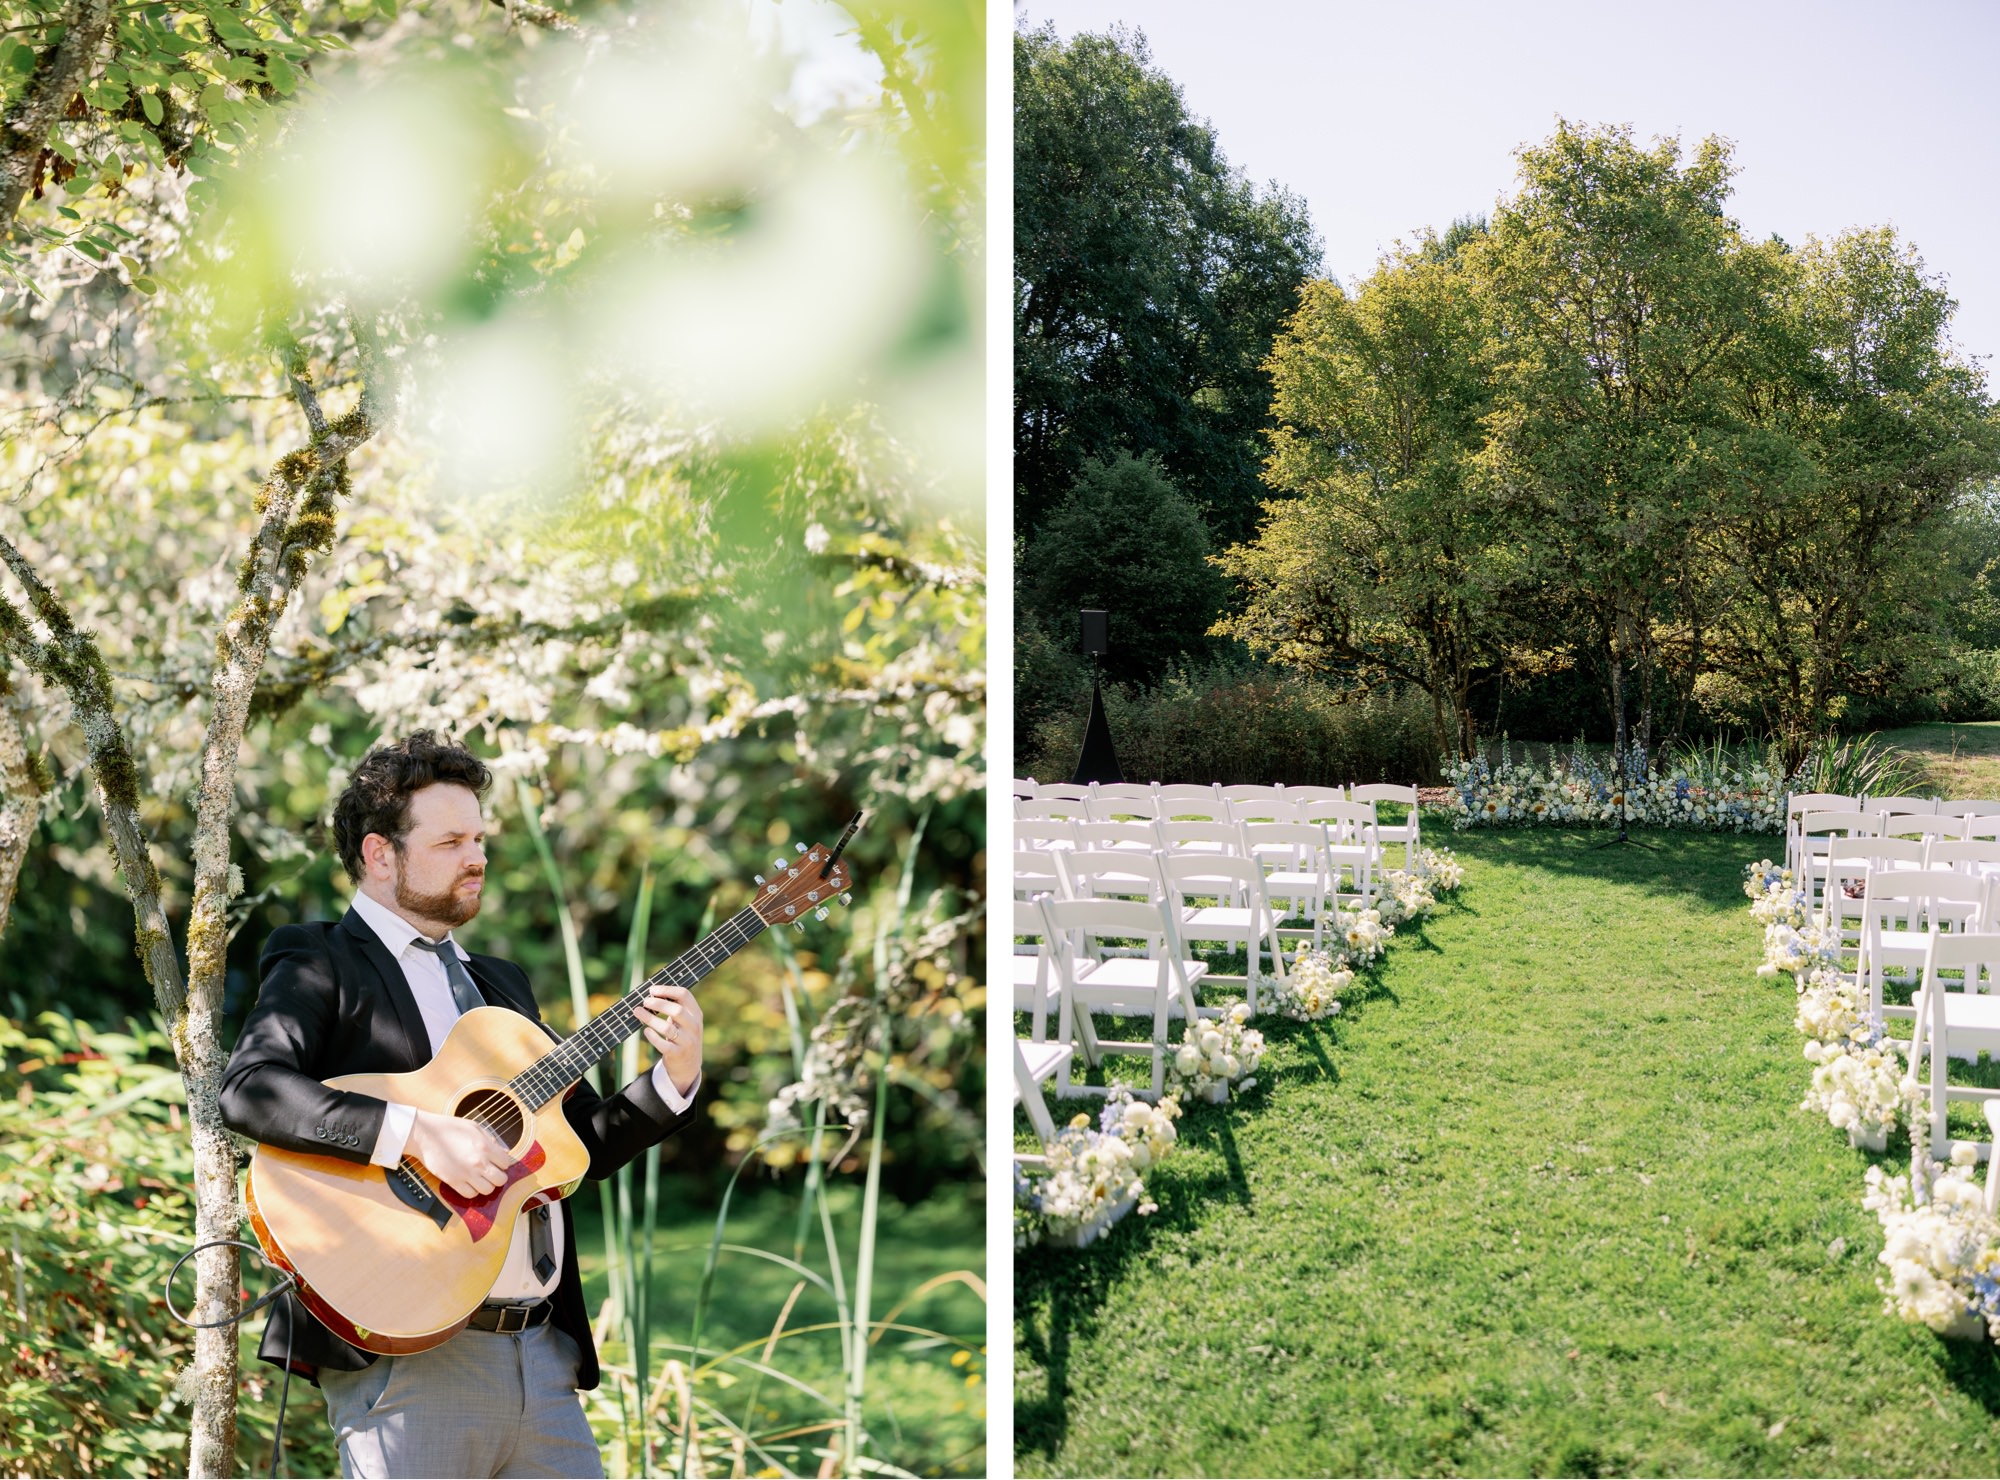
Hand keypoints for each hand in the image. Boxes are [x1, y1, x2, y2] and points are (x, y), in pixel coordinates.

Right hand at [407, 1109, 513, 1198]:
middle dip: (498, 1177)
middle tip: (490, 1173)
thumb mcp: (475, 1127)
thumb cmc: (449, 1128)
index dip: (502, 1164)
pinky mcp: (453, 1181)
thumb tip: (503, 1152)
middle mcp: (479, 1162)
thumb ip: (491, 1140)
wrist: (426, 1134)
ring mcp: (466, 1173)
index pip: (506, 1163)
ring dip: (486, 1185)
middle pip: (501, 1180)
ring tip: (480, 1179)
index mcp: (486, 1147)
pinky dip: (472, 1191)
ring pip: (488, 1190)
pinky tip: (469, 1183)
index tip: (497, 1163)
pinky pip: (470, 1195)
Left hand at [634, 983, 702, 1097]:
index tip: (652, 989)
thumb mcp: (686, 1021)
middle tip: (644, 1001)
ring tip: (637, 1011)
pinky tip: (646, 1031)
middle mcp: (694, 1027)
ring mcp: (687, 1041)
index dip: (667, 990)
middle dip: (658, 1004)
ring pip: (667, 1027)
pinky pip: (663, 1044)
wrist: (689, 1065)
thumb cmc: (682, 1036)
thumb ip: (676, 1008)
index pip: (684, 995)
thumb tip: (651, 993)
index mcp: (696, 1014)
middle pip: (677, 1010)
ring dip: (650, 1018)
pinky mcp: (677, 1054)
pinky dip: (653, 1037)